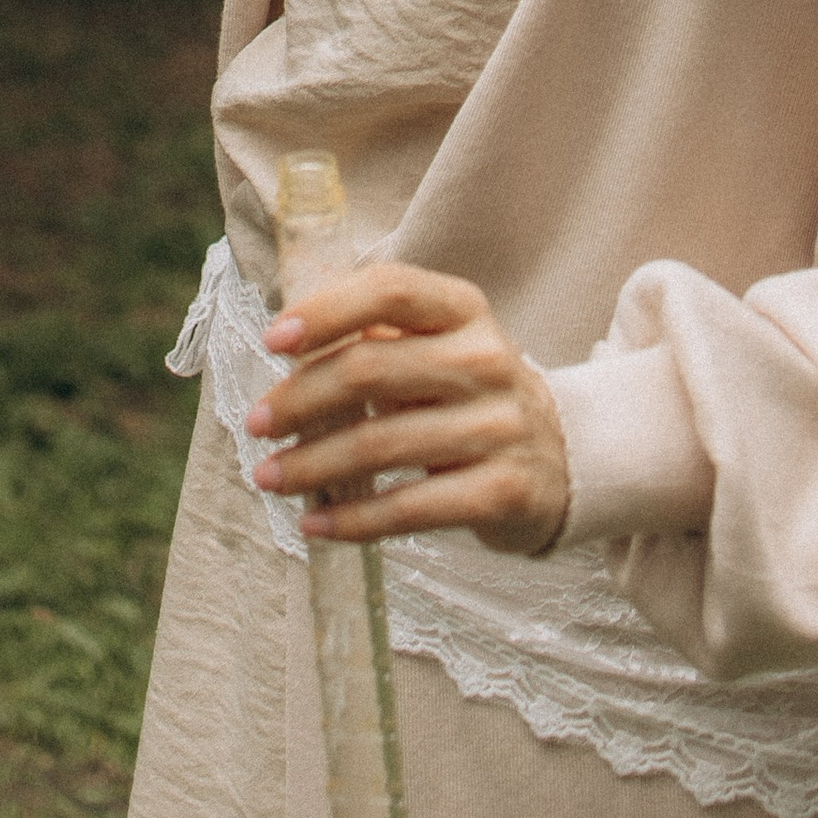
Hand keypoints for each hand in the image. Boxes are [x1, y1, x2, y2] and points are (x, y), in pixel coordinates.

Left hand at [247, 262, 570, 558]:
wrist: (560, 461)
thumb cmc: (469, 395)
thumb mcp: (439, 346)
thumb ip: (375, 337)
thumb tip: (287, 344)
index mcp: (464, 310)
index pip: (389, 291)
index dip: (326, 310)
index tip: (273, 340)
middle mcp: (486, 360)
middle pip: (371, 371)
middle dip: (300, 399)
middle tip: (256, 423)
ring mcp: (499, 427)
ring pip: (380, 445)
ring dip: (311, 465)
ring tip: (269, 476)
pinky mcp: (502, 491)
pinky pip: (409, 509)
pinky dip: (352, 520)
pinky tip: (315, 526)